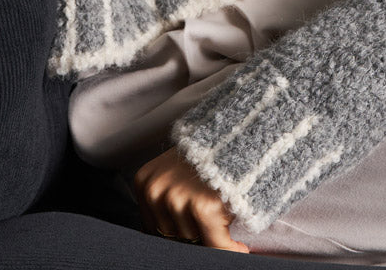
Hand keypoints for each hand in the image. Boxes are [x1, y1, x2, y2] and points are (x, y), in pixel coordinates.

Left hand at [132, 145, 249, 252]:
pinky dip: (230, 249)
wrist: (241, 136)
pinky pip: (216, 246)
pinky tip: (240, 247)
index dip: (177, 235)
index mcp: (144, 183)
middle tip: (214, 232)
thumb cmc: (211, 158)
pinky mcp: (202, 207)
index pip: (155, 229)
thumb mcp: (179, 175)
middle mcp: (155, 191)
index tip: (196, 235)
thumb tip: (170, 243)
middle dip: (195, 235)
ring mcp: (176, 198)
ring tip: (226, 225)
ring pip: (193, 242)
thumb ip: (168, 204)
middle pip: (172, 237)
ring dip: (211, 239)